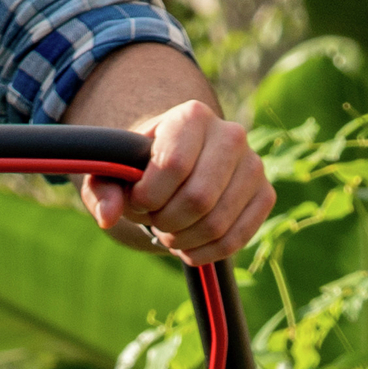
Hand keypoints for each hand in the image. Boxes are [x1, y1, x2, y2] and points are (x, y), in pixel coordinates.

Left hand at [83, 97, 272, 263]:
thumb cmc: (141, 168)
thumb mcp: (112, 173)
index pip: (174, 166)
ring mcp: (253, 165)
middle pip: (199, 199)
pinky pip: (236, 239)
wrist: (177, 166)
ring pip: (217, 224)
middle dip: (167, 221)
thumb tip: (109, 215)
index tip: (137, 201)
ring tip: (169, 232)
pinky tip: (187, 247)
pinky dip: (205, 253)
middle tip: (154, 220)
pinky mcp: (265, 195)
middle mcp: (231, 134)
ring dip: (183, 240)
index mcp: (191, 115)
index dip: (149, 197)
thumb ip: (102, 189)